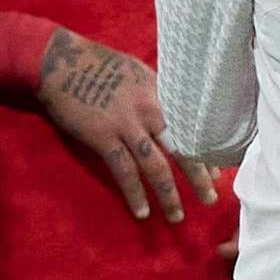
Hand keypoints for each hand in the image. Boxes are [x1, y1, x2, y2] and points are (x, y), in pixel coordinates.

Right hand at [36, 28, 218, 222]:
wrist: (62, 63)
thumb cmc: (101, 65)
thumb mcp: (139, 73)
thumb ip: (158, 94)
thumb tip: (175, 113)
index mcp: (161, 94)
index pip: (193, 129)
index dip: (206, 153)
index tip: (217, 174)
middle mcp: (150, 110)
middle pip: (182, 149)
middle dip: (198, 178)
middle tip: (210, 199)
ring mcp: (127, 125)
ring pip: (156, 167)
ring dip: (168, 195)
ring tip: (177, 216)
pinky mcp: (104, 137)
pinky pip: (124, 171)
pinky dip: (134, 194)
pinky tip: (142, 212)